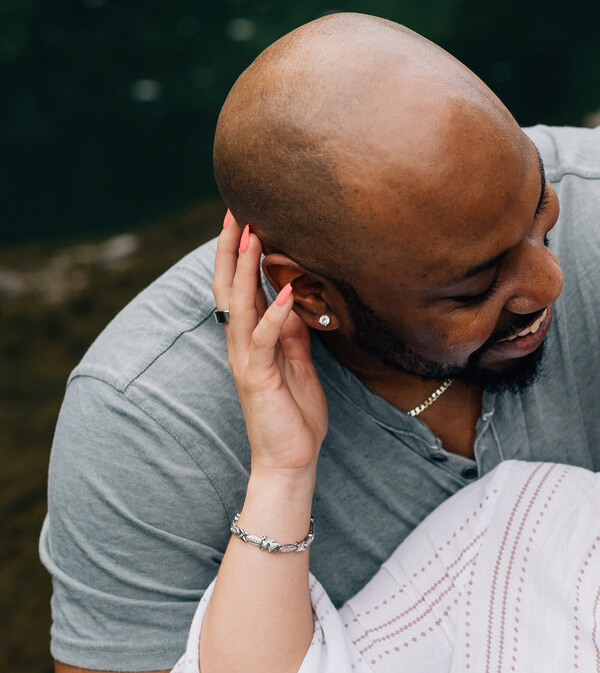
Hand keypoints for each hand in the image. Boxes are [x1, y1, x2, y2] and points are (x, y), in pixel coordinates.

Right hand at [214, 213, 327, 476]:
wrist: (290, 460)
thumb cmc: (295, 416)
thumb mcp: (299, 365)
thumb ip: (292, 334)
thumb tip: (292, 301)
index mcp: (250, 340)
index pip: (238, 288)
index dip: (238, 255)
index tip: (244, 219)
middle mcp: (241, 345)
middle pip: (228, 288)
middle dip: (232, 249)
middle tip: (235, 212)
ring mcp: (246, 361)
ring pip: (239, 306)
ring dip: (245, 269)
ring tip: (253, 236)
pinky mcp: (258, 378)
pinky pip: (264, 340)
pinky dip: (273, 314)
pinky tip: (281, 292)